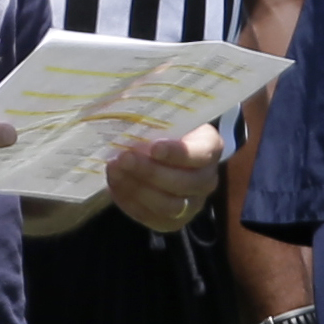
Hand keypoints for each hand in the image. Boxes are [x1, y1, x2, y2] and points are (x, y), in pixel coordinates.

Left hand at [104, 124, 220, 232]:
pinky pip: (151, 217)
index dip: (178, 153)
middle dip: (150, 172)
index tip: (154, 147)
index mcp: (209, 149)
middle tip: (124, 158)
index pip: (200, 155)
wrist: (161, 154)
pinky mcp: (172, 221)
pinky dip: (129, 202)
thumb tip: (128, 102)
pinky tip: (114, 185)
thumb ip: (153, 116)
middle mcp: (206, 180)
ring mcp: (191, 204)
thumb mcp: (164, 118)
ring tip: (114, 170)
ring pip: (169, 206)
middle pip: (184, 184)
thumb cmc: (162, 131)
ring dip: (137, 189)